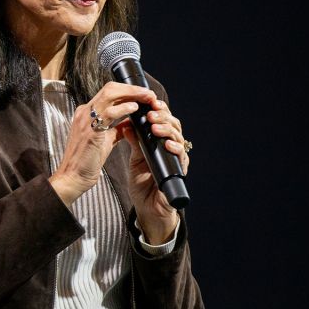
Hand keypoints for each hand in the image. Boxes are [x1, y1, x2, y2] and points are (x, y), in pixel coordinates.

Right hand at [49, 81, 158, 204]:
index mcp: (86, 113)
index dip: (128, 91)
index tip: (144, 96)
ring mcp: (85, 119)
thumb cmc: (86, 161)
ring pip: (110, 95)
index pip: (109, 93)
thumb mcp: (104, 140)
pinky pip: (108, 112)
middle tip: (149, 94)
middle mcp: (84, 112)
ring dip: (132, 94)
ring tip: (147, 98)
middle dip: (133, 89)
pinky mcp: (90, 130)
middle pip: (110, 89)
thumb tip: (129, 122)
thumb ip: (115, 129)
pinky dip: (124, 108)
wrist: (73, 176)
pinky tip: (134, 109)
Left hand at [117, 96, 188, 242]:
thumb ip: (133, 141)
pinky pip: (181, 157)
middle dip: (162, 117)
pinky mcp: (180, 172)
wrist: (147, 206)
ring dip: (167, 130)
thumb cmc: (142, 182)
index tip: (148, 102)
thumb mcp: (134, 158)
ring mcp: (177, 159)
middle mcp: (171, 147)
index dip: (158, 110)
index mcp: (160, 141)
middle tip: (150, 114)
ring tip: (155, 127)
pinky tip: (167, 144)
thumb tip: (126, 123)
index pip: (162, 120)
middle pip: (173, 125)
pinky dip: (175, 149)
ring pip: (179, 138)